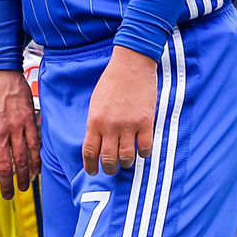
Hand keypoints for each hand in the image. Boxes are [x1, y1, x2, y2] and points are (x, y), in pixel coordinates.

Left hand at [0, 69, 39, 199]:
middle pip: (4, 168)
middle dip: (7, 186)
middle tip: (8, 196)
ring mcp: (16, 127)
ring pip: (22, 160)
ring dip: (24, 177)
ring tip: (24, 188)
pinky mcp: (28, 121)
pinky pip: (34, 146)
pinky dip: (36, 160)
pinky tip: (36, 170)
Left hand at [83, 46, 156, 174]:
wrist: (131, 65)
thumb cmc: (111, 81)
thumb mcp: (95, 102)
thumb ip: (96, 123)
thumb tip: (97, 142)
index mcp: (95, 120)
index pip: (90, 151)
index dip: (90, 166)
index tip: (92, 172)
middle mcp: (110, 126)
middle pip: (108, 159)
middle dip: (108, 168)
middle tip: (110, 169)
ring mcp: (129, 125)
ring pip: (126, 157)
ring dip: (125, 164)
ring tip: (125, 162)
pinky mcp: (146, 122)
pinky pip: (145, 148)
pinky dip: (143, 154)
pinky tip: (142, 152)